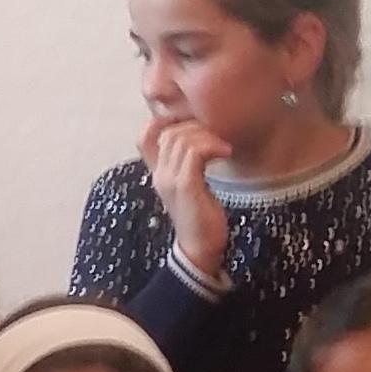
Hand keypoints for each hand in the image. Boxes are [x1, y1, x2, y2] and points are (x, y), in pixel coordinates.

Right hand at [140, 115, 229, 284]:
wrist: (199, 249)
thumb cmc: (200, 217)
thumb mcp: (191, 186)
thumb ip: (189, 165)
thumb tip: (203, 140)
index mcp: (158, 174)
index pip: (144, 137)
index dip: (163, 122)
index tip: (191, 125)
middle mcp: (159, 175)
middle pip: (169, 132)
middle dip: (197, 127)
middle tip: (217, 138)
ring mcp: (170, 180)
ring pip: (182, 139)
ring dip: (208, 136)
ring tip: (224, 148)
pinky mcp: (186, 186)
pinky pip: (195, 152)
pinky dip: (213, 146)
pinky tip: (226, 153)